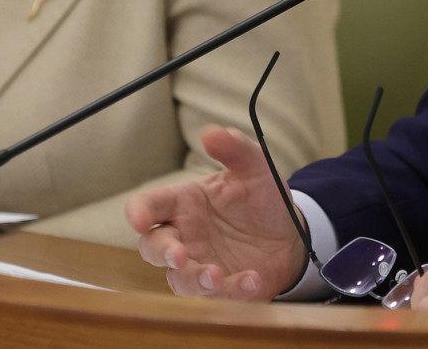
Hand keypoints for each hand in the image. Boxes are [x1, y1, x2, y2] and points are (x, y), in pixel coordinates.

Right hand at [126, 124, 306, 300]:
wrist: (290, 233)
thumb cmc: (261, 198)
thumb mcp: (255, 168)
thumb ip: (235, 149)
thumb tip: (212, 132)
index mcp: (183, 203)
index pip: (147, 206)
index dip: (137, 212)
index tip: (139, 220)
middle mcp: (183, 235)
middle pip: (152, 247)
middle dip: (163, 252)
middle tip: (180, 256)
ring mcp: (198, 264)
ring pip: (178, 279)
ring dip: (195, 279)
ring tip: (217, 275)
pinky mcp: (218, 288)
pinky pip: (215, 296)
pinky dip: (232, 291)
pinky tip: (252, 280)